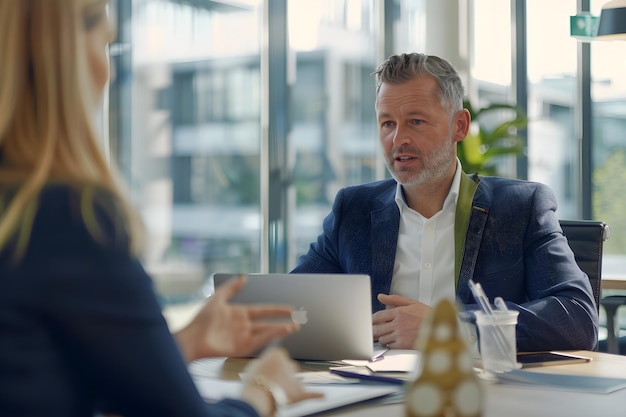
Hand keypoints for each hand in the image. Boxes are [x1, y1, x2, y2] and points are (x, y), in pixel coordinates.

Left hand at [175, 275, 298, 360]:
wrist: (193, 338)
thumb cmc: (202, 319)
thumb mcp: (218, 298)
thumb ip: (232, 287)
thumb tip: (244, 276)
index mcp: (241, 313)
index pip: (264, 310)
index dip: (278, 309)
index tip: (291, 308)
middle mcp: (245, 326)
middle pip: (269, 322)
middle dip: (284, 320)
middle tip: (299, 318)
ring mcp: (244, 337)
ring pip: (267, 332)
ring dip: (281, 329)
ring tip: (295, 326)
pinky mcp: (242, 348)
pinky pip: (260, 341)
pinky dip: (271, 337)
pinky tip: (281, 332)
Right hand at [241, 347, 323, 416]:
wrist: (258, 396)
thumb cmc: (253, 382)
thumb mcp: (253, 366)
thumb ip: (264, 363)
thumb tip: (267, 367)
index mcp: (278, 353)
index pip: (280, 356)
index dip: (274, 366)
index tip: (269, 371)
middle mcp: (290, 363)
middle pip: (290, 367)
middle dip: (284, 375)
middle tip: (273, 384)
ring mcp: (296, 378)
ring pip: (296, 380)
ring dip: (290, 385)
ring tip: (278, 393)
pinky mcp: (300, 392)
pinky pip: (311, 393)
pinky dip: (316, 395)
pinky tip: (322, 395)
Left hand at [372, 293, 430, 348]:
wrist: (441, 328)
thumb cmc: (428, 316)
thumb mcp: (412, 303)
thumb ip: (395, 299)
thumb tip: (381, 296)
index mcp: (399, 312)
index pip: (378, 316)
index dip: (372, 320)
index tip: (370, 322)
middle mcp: (398, 323)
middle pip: (377, 328)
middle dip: (373, 330)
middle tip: (371, 332)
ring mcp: (400, 334)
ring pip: (382, 338)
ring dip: (382, 338)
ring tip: (385, 336)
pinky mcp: (404, 344)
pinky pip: (390, 346)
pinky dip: (390, 345)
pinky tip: (393, 342)